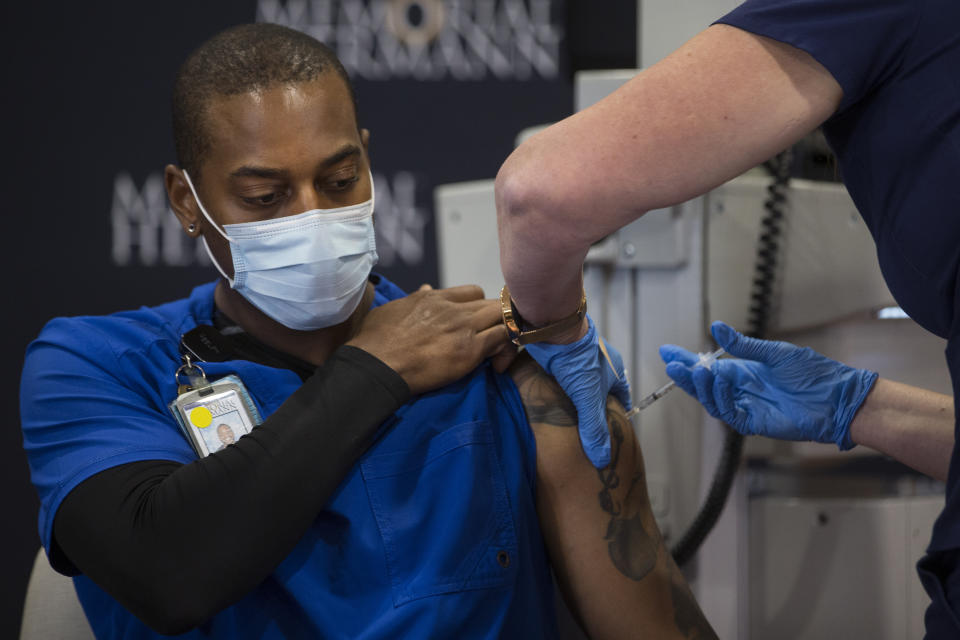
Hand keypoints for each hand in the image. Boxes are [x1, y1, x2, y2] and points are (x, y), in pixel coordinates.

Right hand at [346, 285, 515, 394]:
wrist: (376, 365)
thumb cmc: (375, 341)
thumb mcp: (393, 310)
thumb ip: (413, 299)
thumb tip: (426, 288)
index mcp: (433, 297)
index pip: (472, 292)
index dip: (478, 306)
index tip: (476, 322)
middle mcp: (453, 308)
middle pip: (492, 303)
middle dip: (497, 319)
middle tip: (494, 338)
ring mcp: (464, 327)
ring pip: (503, 316)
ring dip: (506, 330)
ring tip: (500, 349)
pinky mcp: (471, 349)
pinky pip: (503, 338)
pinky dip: (506, 347)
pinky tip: (498, 361)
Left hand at [524, 315, 631, 467]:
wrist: (552, 328)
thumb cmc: (577, 359)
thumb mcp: (588, 398)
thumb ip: (594, 428)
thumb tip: (602, 460)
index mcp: (614, 370)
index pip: (622, 398)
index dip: (618, 415)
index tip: (613, 432)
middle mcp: (598, 364)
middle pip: (600, 392)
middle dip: (594, 410)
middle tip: (587, 431)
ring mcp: (577, 360)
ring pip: (579, 385)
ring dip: (573, 400)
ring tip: (567, 422)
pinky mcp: (558, 358)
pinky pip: (561, 379)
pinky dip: (558, 391)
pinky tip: (550, 404)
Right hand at [660, 321, 877, 449]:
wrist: (837, 399)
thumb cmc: (814, 374)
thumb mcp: (776, 353)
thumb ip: (745, 345)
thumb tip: (717, 328)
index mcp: (745, 371)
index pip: (709, 365)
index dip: (687, 360)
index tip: (666, 351)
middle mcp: (741, 389)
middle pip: (704, 384)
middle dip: (686, 375)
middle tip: (672, 364)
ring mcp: (746, 406)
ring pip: (712, 399)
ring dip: (700, 386)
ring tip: (694, 371)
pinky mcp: (754, 422)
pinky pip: (728, 412)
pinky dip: (720, 398)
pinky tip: (718, 382)